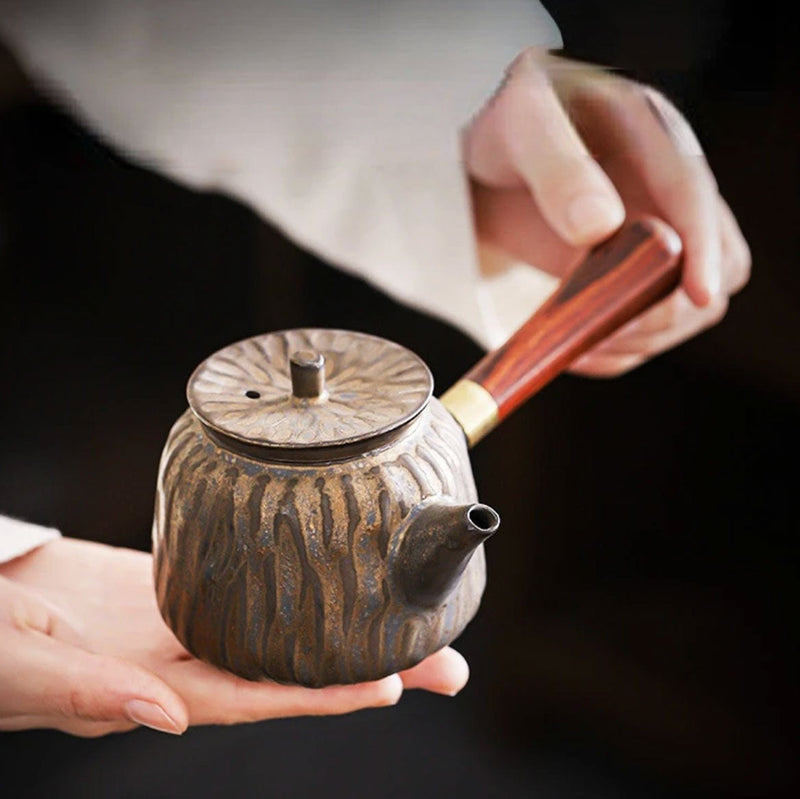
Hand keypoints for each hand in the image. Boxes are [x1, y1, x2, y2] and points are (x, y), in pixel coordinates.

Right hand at [0, 538, 467, 736]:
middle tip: (446, 666)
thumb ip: (90, 692)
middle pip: (288, 671)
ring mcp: (188, 626)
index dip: (319, 696)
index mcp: (153, 691)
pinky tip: (337, 582)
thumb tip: (161, 718)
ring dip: (346, 631)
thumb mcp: (24, 668)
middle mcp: (185, 665)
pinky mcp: (182, 588)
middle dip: (367, 673)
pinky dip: (298, 592)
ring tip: (415, 624)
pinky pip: (250, 593)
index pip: (254, 697)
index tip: (388, 685)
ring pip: (280, 632)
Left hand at [465, 49, 749, 375]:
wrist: (479, 170)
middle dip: (672, 305)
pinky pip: (647, 329)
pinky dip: (618, 351)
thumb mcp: (518, 127)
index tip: (696, 293)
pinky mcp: (633, 277)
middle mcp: (668, 189)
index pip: (694, 192)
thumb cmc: (500, 131)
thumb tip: (602, 225)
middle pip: (720, 261)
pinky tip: (577, 349)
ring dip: (644, 337)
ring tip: (579, 342)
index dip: (704, 244)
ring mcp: (656, 237)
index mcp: (651, 132)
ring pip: (690, 308)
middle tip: (606, 325)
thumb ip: (558, 168)